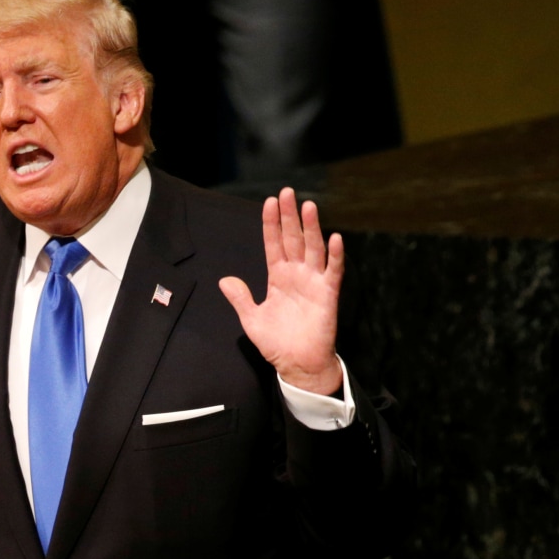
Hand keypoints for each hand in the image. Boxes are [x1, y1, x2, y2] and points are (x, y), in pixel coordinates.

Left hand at [218, 189, 344, 396]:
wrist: (298, 365)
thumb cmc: (277, 343)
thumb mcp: (252, 320)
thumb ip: (240, 299)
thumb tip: (224, 280)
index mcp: (278, 277)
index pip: (273, 244)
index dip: (271, 223)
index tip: (269, 201)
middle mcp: (296, 274)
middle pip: (293, 239)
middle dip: (290, 216)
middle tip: (287, 192)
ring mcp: (313, 282)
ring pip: (312, 249)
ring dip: (311, 228)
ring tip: (308, 206)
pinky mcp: (327, 295)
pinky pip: (332, 272)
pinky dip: (334, 256)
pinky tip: (334, 239)